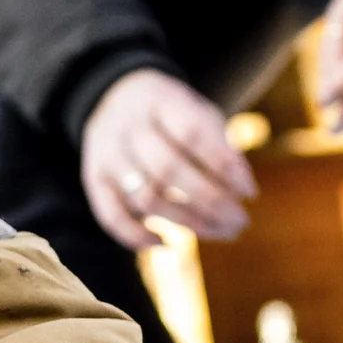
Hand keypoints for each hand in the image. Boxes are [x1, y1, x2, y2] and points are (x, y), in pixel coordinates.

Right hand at [80, 68, 255, 249]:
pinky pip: (110, 215)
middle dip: (210, 201)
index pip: (193, 133)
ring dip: (188, 222)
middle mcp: (128, 125)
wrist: (116, 97)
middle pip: (168, 169)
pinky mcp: (93, 178)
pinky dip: (137, 237)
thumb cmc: (173, 115)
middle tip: (240, 221)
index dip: (224, 166)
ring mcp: (107, 153)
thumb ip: (219, 145)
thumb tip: (242, 191)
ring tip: (221, 232)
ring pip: (145, 197)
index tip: (250, 191)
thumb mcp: (198, 112)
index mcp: (161, 100)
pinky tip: (167, 244)